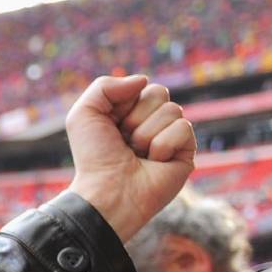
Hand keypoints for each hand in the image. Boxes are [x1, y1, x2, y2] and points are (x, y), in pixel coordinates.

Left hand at [62, 74, 195, 242]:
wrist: (108, 191)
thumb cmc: (93, 157)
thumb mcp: (84, 115)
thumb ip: (104, 86)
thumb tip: (142, 80)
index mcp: (130, 112)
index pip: (142, 86)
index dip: (123, 104)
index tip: (111, 126)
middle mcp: (152, 122)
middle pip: (159, 93)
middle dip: (135, 117)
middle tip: (125, 141)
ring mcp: (171, 136)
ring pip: (172, 110)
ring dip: (145, 134)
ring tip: (137, 154)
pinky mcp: (186, 151)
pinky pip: (183, 128)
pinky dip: (162, 145)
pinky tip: (155, 162)